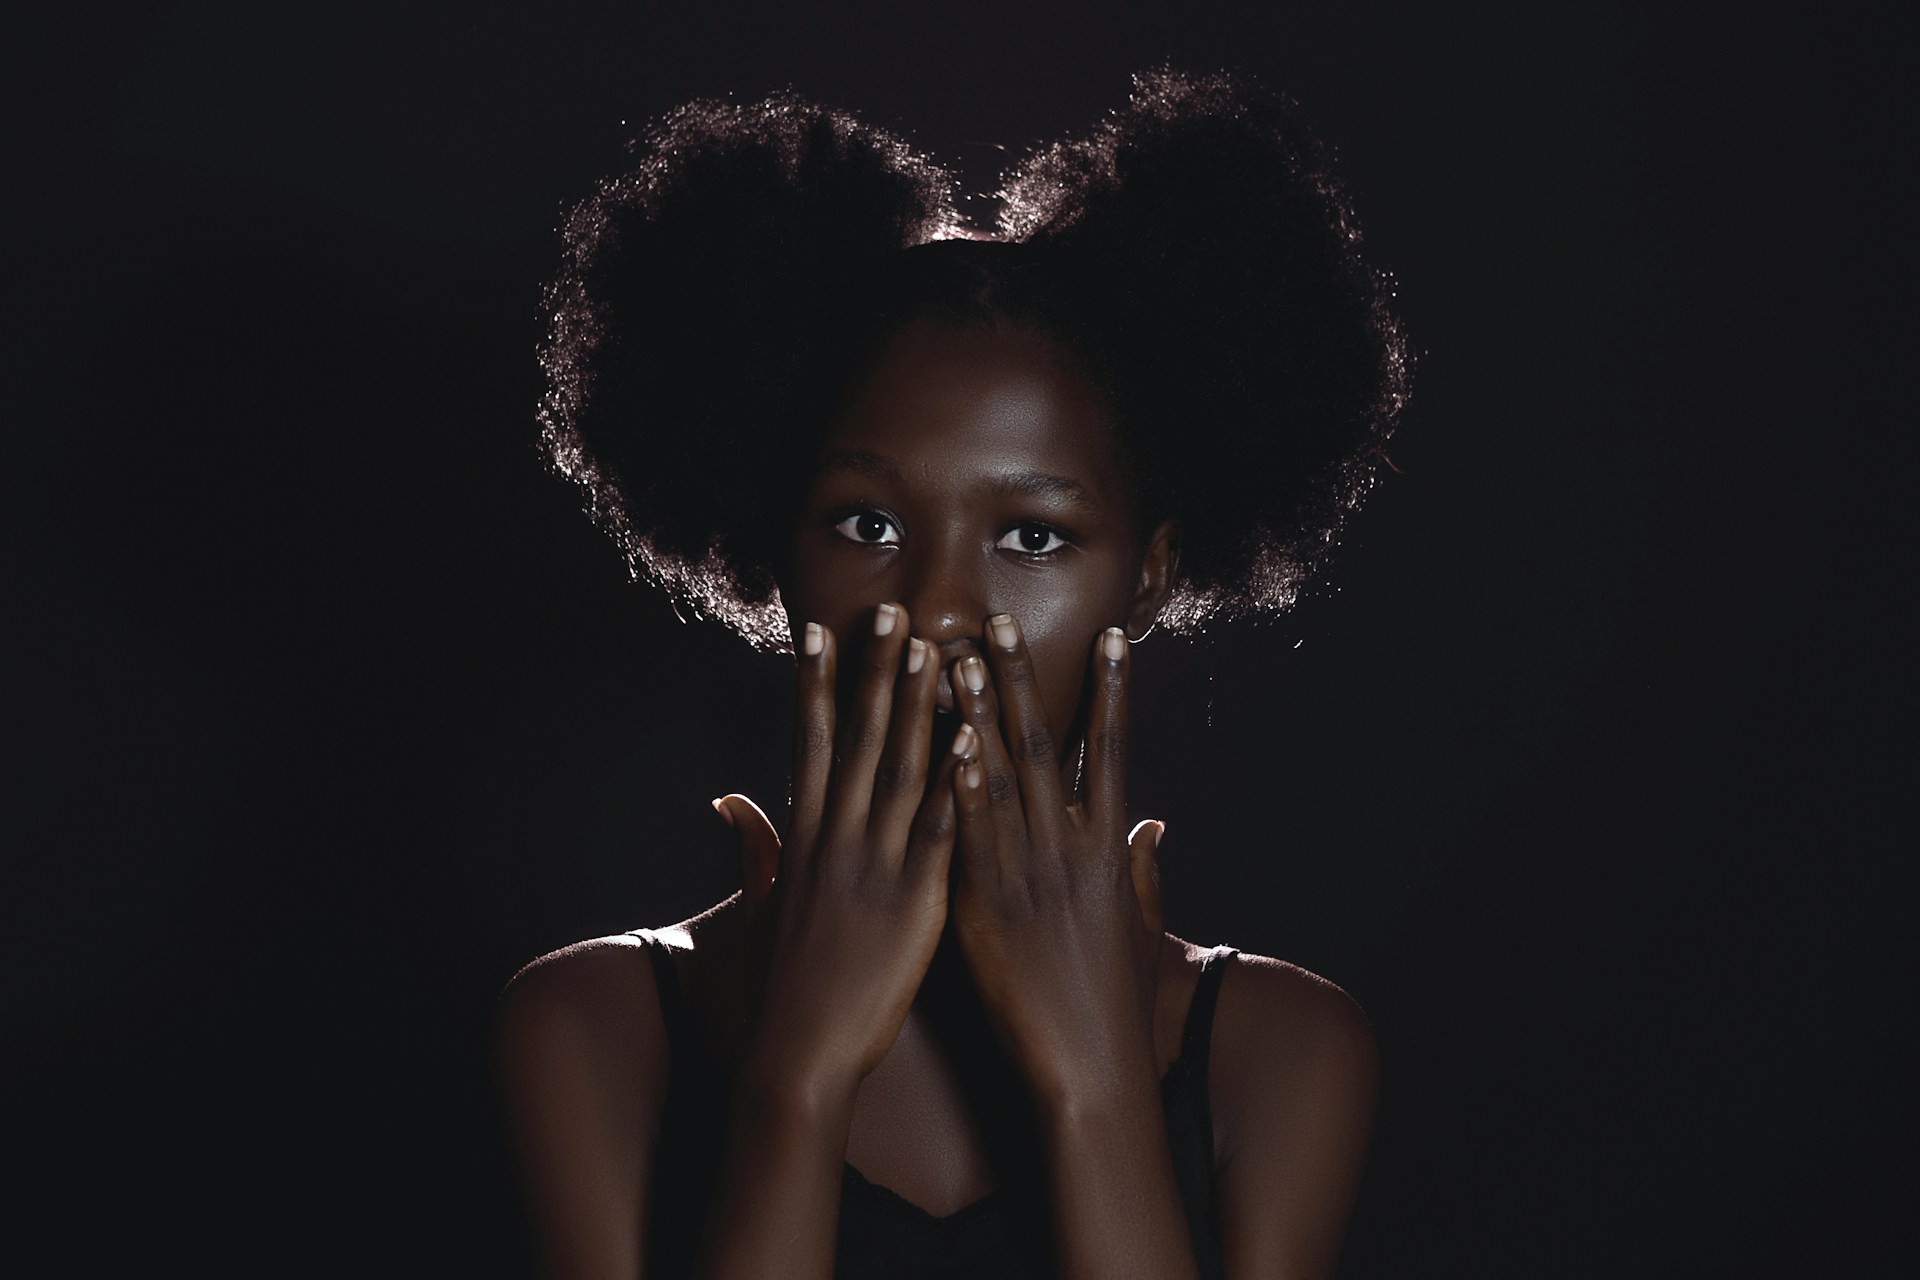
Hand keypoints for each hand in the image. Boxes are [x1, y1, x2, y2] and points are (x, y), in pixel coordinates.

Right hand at [716, 604, 961, 1101]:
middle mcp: (836, 841)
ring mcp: (875, 869)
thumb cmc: (779, 988)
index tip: (821, 629)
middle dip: (877, 671)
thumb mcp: (758, 907)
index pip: (811, 742)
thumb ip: (754, 847)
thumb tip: (729, 800)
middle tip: (895, 610)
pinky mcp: (914, 904)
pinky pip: (939, 832)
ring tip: (937, 649)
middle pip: (859, 739)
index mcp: (803, 839)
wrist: (799, 1057)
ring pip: (902, 771)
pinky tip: (970, 741)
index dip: (816, 683)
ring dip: (921, 706)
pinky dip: (954, 786)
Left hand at [944, 615, 1166, 1103]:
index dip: (1111, 689)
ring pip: (1002, 779)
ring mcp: (1029, 875)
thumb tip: (1154, 823)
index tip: (1109, 634)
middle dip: (1022, 680)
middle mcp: (1071, 849)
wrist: (1091, 1067)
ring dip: (977, 715)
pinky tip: (946, 746)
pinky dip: (960, 788)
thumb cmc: (1116, 1001)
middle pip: (1045, 746)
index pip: (1110, 748)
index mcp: (1108, 849)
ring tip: (958, 658)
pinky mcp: (988, 907)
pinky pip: (971, 835)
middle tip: (1000, 621)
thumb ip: (1143, 867)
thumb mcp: (1140, 924)